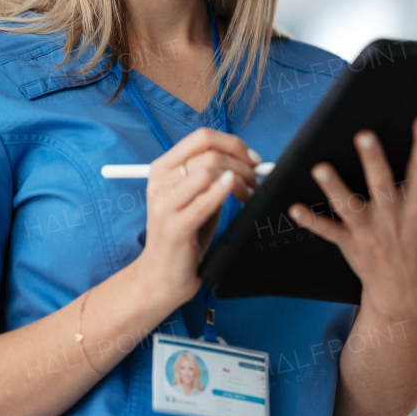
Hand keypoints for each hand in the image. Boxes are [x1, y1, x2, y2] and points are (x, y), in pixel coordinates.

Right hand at [134, 127, 261, 305]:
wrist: (161, 277)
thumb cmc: (185, 234)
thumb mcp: (197, 198)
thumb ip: (215, 177)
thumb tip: (249, 160)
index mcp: (162, 168)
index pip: (201, 138)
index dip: (233, 143)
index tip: (252, 158)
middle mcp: (159, 182)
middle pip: (209, 154)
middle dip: (242, 165)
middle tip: (257, 181)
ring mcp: (164, 204)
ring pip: (209, 171)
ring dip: (239, 180)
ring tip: (250, 194)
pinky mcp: (173, 226)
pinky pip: (204, 200)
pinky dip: (224, 191)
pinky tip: (236, 190)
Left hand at [287, 114, 416, 325]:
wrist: (406, 297)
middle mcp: (393, 219)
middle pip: (382, 184)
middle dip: (373, 160)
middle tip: (363, 134)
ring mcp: (369, 233)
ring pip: (348, 206)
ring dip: (333, 187)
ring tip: (319, 166)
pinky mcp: (349, 245)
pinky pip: (327, 232)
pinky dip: (310, 221)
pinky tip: (291, 207)